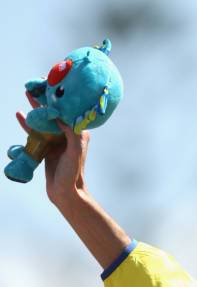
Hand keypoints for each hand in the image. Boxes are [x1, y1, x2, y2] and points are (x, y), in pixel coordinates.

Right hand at [16, 91, 89, 205]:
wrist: (65, 192)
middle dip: (46, 100)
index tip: (52, 85)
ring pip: (44, 121)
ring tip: (27, 94)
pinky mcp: (47, 147)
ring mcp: (57, 141)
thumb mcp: (74, 151)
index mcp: (78, 133)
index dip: (60, 99)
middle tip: (35, 85)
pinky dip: (27, 124)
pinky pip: (36, 132)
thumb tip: (60, 116)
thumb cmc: (73, 173)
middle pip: (55, 113)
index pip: (68, 111)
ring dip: (36, 109)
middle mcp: (69, 134)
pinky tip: (19, 115)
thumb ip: (70, 133)